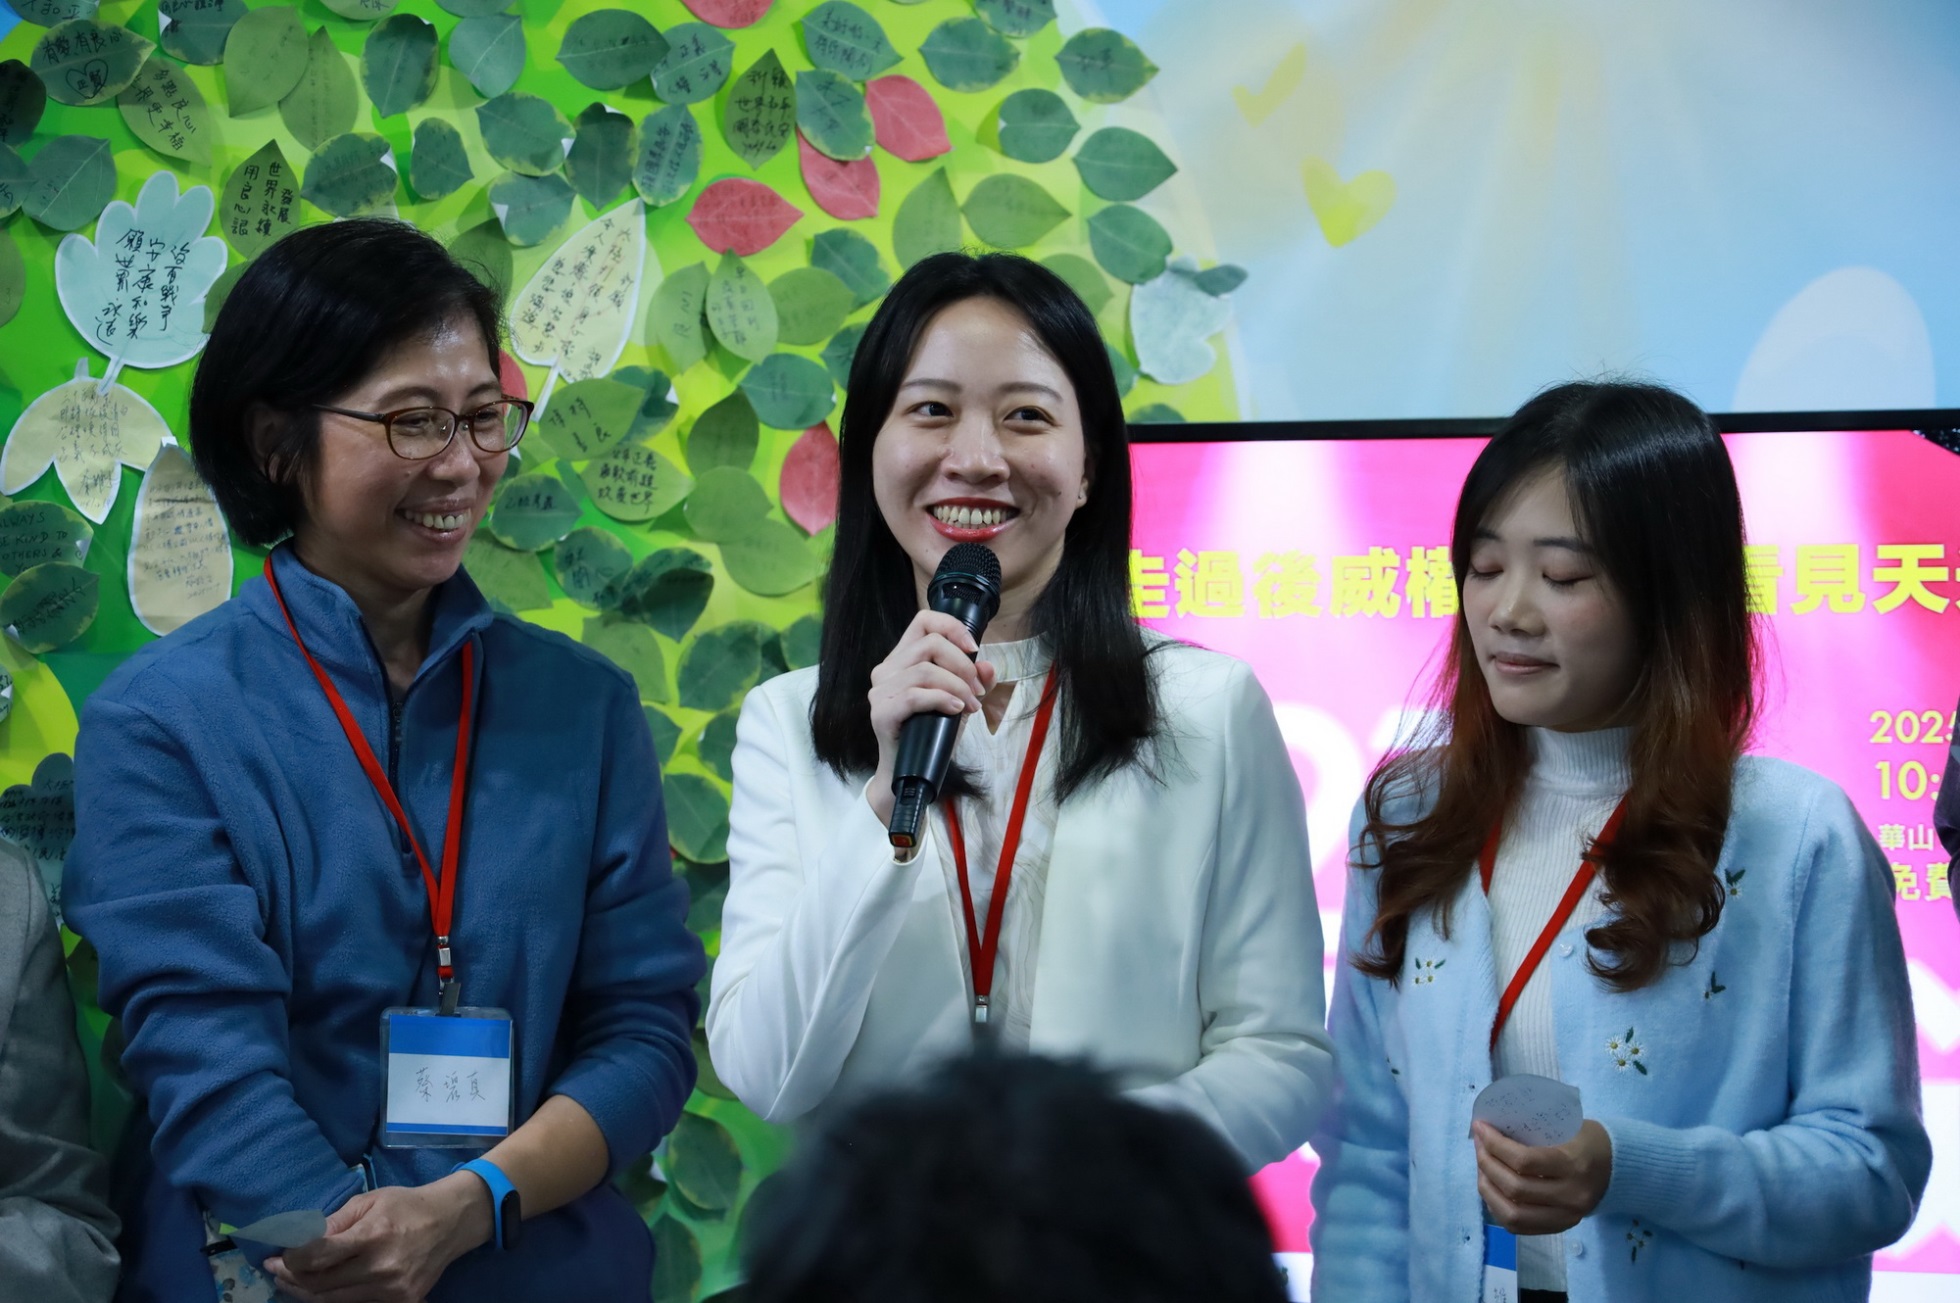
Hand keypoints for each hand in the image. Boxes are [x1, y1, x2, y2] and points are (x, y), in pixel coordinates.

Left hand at [265, 1174, 492, 1302]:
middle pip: (320, 1285)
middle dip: (291, 1279)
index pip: (318, 1256)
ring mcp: (392, 1289)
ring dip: (306, 1293)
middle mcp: (381, 1266)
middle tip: (275, 1271)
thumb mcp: (370, 1200)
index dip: (291, 1259)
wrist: (452, 1221)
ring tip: (290, 1282)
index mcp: (372, 1235)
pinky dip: (334, 1297)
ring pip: (334, 1301)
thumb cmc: (407, 1204)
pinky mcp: (402, 1301)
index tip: (277, 1255)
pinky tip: (320, 1289)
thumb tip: (299, 1239)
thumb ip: (335, 1221)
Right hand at [866, 610, 997, 822]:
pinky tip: (956, 710)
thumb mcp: (959, 701)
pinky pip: (915, 695)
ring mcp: (880, 690)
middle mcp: (887, 669)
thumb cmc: (930, 733)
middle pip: (930, 643)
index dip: (952, 627)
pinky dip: (942, 699)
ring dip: (957, 687)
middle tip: (977, 690)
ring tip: (971, 705)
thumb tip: (988, 668)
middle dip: (963, 665)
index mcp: (902, 658)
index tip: (974, 648)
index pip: (923, 620)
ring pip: (925, 670)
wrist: (908, 771)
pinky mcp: (882, 712)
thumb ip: (974, 681)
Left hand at [1473, 1118, 1613, 1235]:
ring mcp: (1567, 1217)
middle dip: (1487, 1164)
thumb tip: (1488, 1128)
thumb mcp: (1566, 1125)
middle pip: (1515, 1188)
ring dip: (1488, 1189)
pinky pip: (1519, 1227)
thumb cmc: (1587, 1139)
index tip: (1480, 1127)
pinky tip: (1491, 1188)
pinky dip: (1498, 1208)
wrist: (1618, 1167)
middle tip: (1479, 1144)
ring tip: (1481, 1167)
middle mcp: (1571, 1196)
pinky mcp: (1561, 1228)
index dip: (1494, 1144)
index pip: (1524, 1161)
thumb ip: (1531, 1130)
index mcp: (1574, 1164)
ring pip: (1513, 1215)